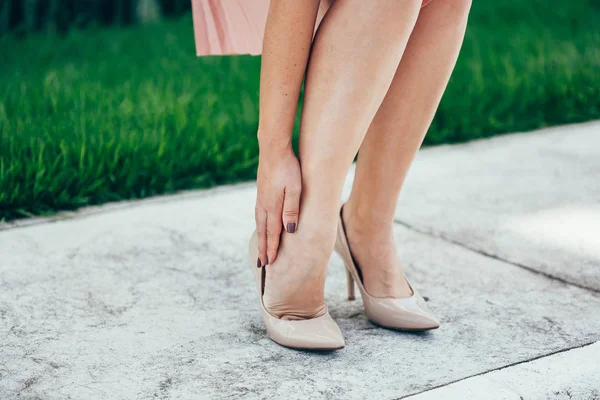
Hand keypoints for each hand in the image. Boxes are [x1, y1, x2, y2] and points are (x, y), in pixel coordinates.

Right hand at [255, 144, 300, 266]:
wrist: (273, 148)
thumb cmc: (288, 167)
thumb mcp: (295, 188)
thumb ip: (291, 209)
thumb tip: (289, 230)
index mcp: (272, 206)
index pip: (272, 233)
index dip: (271, 249)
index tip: (269, 263)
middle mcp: (264, 205)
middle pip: (263, 232)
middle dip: (263, 248)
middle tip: (261, 264)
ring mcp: (261, 198)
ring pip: (259, 224)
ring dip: (261, 238)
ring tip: (261, 250)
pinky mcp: (261, 191)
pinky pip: (259, 215)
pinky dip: (260, 226)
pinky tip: (262, 226)